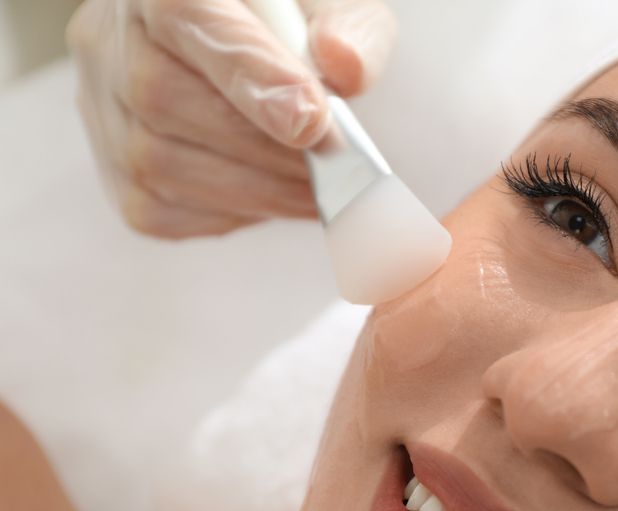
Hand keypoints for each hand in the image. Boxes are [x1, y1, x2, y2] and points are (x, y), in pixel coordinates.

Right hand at [67, 0, 395, 237]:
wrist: (257, 56)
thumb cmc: (293, 28)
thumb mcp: (332, 5)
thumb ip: (346, 25)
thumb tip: (344, 66)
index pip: (190, 20)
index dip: (250, 76)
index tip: (312, 121)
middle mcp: (112, 37)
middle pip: (166, 100)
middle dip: (267, 149)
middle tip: (338, 169)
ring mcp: (101, 105)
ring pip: (161, 165)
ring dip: (257, 190)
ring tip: (318, 191)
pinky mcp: (114, 171)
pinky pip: (160, 210)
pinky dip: (229, 213)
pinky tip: (272, 198)